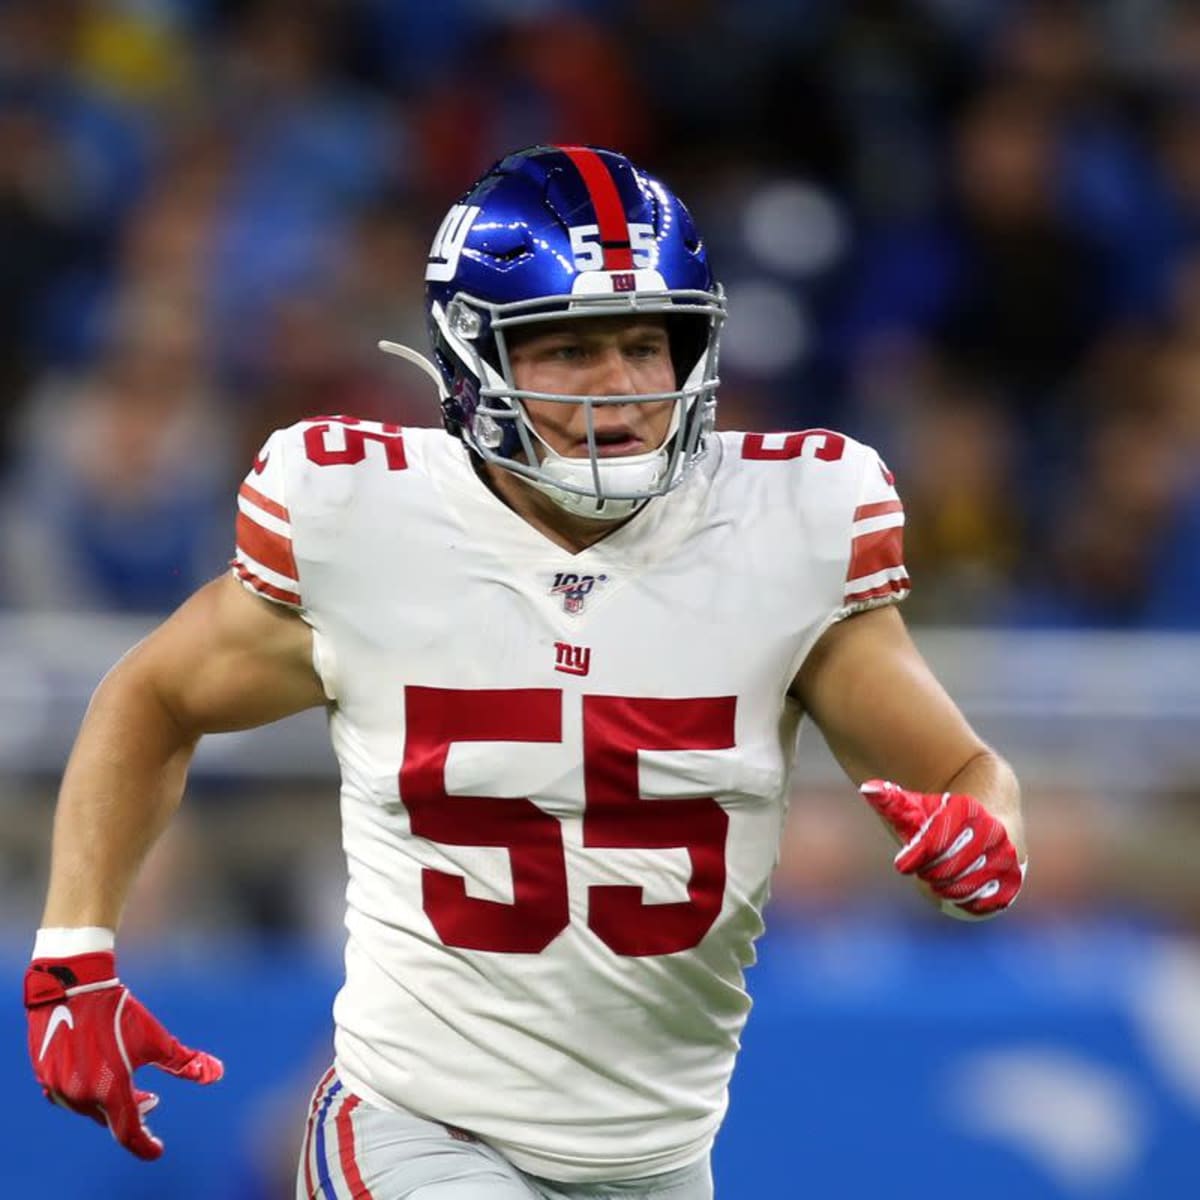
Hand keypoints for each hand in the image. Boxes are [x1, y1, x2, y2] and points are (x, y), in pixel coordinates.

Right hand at [24, 950, 222, 1158]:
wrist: (72, 988)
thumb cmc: (119, 1012)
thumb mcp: (156, 1039)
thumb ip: (185, 1062)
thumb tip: (217, 1074)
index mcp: (109, 1090)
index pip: (128, 1132)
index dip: (144, 1145)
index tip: (158, 1150)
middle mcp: (80, 1096)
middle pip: (110, 1118)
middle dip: (133, 1113)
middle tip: (152, 1101)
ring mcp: (57, 1088)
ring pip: (89, 1107)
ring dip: (111, 1102)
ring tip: (131, 1089)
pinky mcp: (45, 1076)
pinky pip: (70, 1095)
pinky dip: (90, 1092)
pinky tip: (101, 1077)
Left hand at [859, 780, 1024, 918]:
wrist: (994, 812)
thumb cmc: (947, 812)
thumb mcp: (920, 803)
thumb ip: (893, 800)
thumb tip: (867, 788)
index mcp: (969, 811)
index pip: (936, 842)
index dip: (917, 855)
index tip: (902, 864)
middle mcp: (993, 833)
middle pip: (948, 868)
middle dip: (930, 872)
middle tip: (923, 871)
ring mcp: (1007, 858)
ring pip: (965, 887)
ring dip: (945, 888)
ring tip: (937, 879)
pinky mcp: (1013, 881)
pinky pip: (983, 902)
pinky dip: (965, 902)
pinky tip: (956, 890)